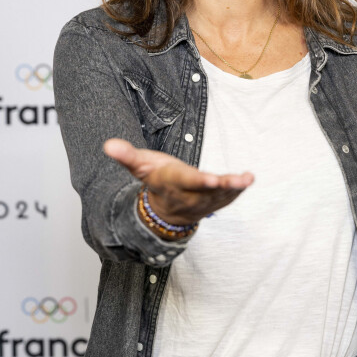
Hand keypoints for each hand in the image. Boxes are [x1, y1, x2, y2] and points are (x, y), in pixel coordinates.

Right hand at [103, 138, 253, 225]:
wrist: (164, 211)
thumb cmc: (155, 180)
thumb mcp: (140, 166)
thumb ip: (127, 156)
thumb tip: (108, 145)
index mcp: (171, 184)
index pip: (185, 182)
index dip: (198, 181)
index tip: (212, 178)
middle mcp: (188, 195)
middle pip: (207, 191)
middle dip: (222, 186)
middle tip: (237, 180)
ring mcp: (202, 202)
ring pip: (220, 196)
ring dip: (235, 188)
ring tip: (247, 178)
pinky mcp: (214, 203)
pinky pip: (227, 198)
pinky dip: (238, 190)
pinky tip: (248, 179)